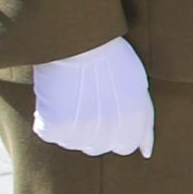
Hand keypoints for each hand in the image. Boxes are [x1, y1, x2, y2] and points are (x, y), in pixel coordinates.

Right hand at [29, 38, 154, 157]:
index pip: (125, 146)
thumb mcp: (138, 87)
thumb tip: (147, 154)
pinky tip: (53, 97)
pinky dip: (45, 118)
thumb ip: (145, 122)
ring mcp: (82, 130)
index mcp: (134, 121)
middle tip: (85, 99)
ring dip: (69, 125)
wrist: (79, 39)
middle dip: (92, 129)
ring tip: (70, 95)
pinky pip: (47, 132)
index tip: (105, 111)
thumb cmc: (110, 58)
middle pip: (97, 147)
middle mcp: (111, 130)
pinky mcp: (56, 126)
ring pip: (72, 142)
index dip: (115, 131)